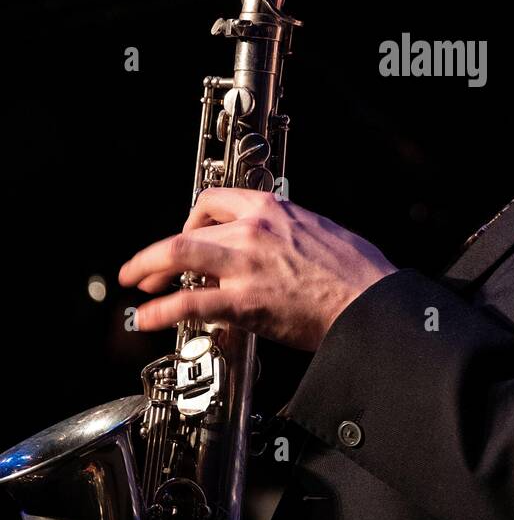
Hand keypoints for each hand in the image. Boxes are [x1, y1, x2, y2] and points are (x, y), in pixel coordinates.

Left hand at [117, 189, 397, 351]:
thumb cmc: (358, 274)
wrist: (371, 305)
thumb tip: (275, 242)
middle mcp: (254, 230)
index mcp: (273, 209)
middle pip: (188, 229)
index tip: (188, 234)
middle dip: (159, 250)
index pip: (214, 201)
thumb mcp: (320, 231)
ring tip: (136, 284)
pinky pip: (190, 302)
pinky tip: (148, 318)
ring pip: (179, 255)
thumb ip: (287, 232)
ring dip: (148, 268)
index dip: (193, 220)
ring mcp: (246, 265)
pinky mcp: (244, 302)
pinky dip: (162, 310)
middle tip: (146, 268)